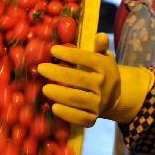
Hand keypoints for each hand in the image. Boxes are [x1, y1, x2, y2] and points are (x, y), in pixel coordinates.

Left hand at [37, 33, 152, 126]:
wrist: (114, 97)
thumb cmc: (100, 72)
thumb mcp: (102, 57)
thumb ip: (99, 46)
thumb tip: (100, 35)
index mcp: (105, 67)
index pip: (88, 59)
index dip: (70, 54)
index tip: (53, 50)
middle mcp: (103, 86)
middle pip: (80, 79)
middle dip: (59, 74)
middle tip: (41, 68)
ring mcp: (99, 103)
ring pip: (78, 99)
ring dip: (60, 94)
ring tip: (45, 89)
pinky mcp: (93, 118)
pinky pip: (80, 118)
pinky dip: (67, 114)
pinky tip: (54, 107)